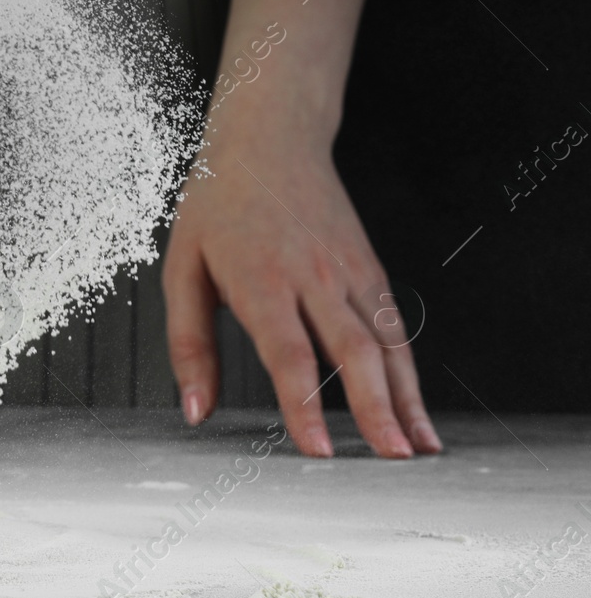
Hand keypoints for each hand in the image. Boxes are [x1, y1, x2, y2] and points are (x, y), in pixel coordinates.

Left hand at [163, 108, 441, 458]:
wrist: (269, 138)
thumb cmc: (217, 203)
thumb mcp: (181, 268)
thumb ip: (188, 344)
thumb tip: (194, 409)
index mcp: (261, 279)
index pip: (288, 353)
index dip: (305, 406)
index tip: (318, 450)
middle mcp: (313, 276)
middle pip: (352, 351)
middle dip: (374, 410)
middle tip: (388, 459)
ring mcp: (348, 271)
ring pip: (385, 343)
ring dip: (405, 400)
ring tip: (416, 450)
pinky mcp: (369, 269)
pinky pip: (394, 328)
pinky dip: (410, 373)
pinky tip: (417, 411)